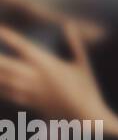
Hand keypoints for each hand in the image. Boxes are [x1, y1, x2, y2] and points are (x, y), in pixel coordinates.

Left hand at [0, 25, 117, 130]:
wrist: (84, 116)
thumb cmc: (86, 88)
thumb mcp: (83, 64)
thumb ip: (75, 44)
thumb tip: (69, 24)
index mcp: (48, 64)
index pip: (24, 47)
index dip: (10, 37)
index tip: (0, 29)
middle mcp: (36, 77)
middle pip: (7, 64)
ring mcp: (31, 90)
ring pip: (5, 80)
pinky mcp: (30, 102)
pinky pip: (10, 94)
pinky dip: (1, 89)